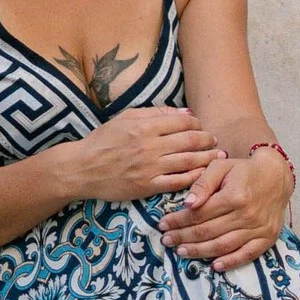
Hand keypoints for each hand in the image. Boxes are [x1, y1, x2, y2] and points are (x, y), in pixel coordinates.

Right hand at [76, 106, 222, 206]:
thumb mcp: (126, 117)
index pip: (183, 123)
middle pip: (191, 141)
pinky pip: (177, 182)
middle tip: (215, 142)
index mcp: (145, 126)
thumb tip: (185, 113)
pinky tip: (202, 175)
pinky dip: (193, 178)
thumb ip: (156, 113)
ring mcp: (150, 168)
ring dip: (207, 159)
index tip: (203, 127)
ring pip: (188, 161)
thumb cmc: (103, 140)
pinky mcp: (147, 187)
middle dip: (208, 141)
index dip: (198, 125)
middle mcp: (150, 146)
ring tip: (217, 157)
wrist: (82, 168)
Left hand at [160, 145, 292, 271]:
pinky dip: (230, 262)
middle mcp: (246, 214)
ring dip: (200, 252)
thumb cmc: (244, 171)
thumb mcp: (221, 166)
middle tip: (166, 240)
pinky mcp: (267, 238)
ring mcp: (258, 228)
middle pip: (208, 232)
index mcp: (234, 196)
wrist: (276, 176)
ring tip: (182, 251)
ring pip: (223, 246)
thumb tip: (187, 204)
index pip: (199, 214)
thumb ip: (203, 183)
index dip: (178, 221)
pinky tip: (215, 266)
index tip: (163, 224)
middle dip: (183, 237)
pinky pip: (247, 254)